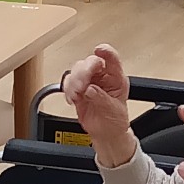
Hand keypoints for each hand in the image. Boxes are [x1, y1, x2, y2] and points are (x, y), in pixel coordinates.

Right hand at [63, 45, 134, 166]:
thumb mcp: (114, 110)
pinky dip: (67, 89)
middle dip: (83, 72)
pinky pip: (68, 82)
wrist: (106, 133)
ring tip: (77, 94)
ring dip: (74, 81)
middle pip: (90, 62)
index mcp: (116, 78)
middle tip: (81, 85)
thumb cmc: (115, 120)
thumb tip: (90, 89)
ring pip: (76, 70)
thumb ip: (101, 98)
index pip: (112, 59)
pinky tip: (72, 98)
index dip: (106, 52)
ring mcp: (89, 82)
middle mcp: (102, 77)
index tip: (99, 50)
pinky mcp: (77, 90)